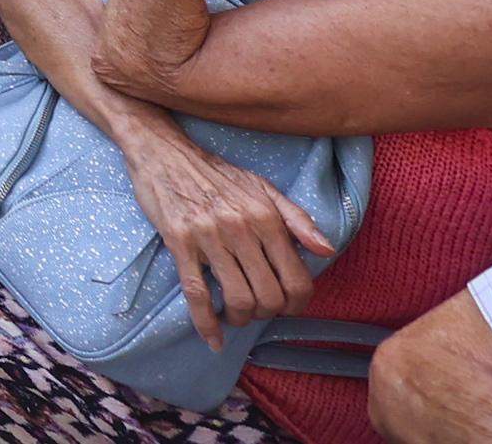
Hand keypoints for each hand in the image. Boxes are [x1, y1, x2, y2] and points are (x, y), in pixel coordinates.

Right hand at [123, 124, 333, 343]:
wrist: (164, 152)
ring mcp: (209, 236)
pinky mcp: (180, 243)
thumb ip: (297, 219)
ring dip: (240, 318)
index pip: (297, 279)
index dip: (297, 304)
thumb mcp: (262, 187)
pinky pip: (197, 293)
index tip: (288, 307)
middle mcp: (241, 228)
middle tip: (258, 309)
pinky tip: (213, 339)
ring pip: (237, 298)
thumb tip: (327, 250)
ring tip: (236, 314)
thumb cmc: (216, 174)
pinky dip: (206, 324)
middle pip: (269, 296)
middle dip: (267, 313)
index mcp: (266, 216)